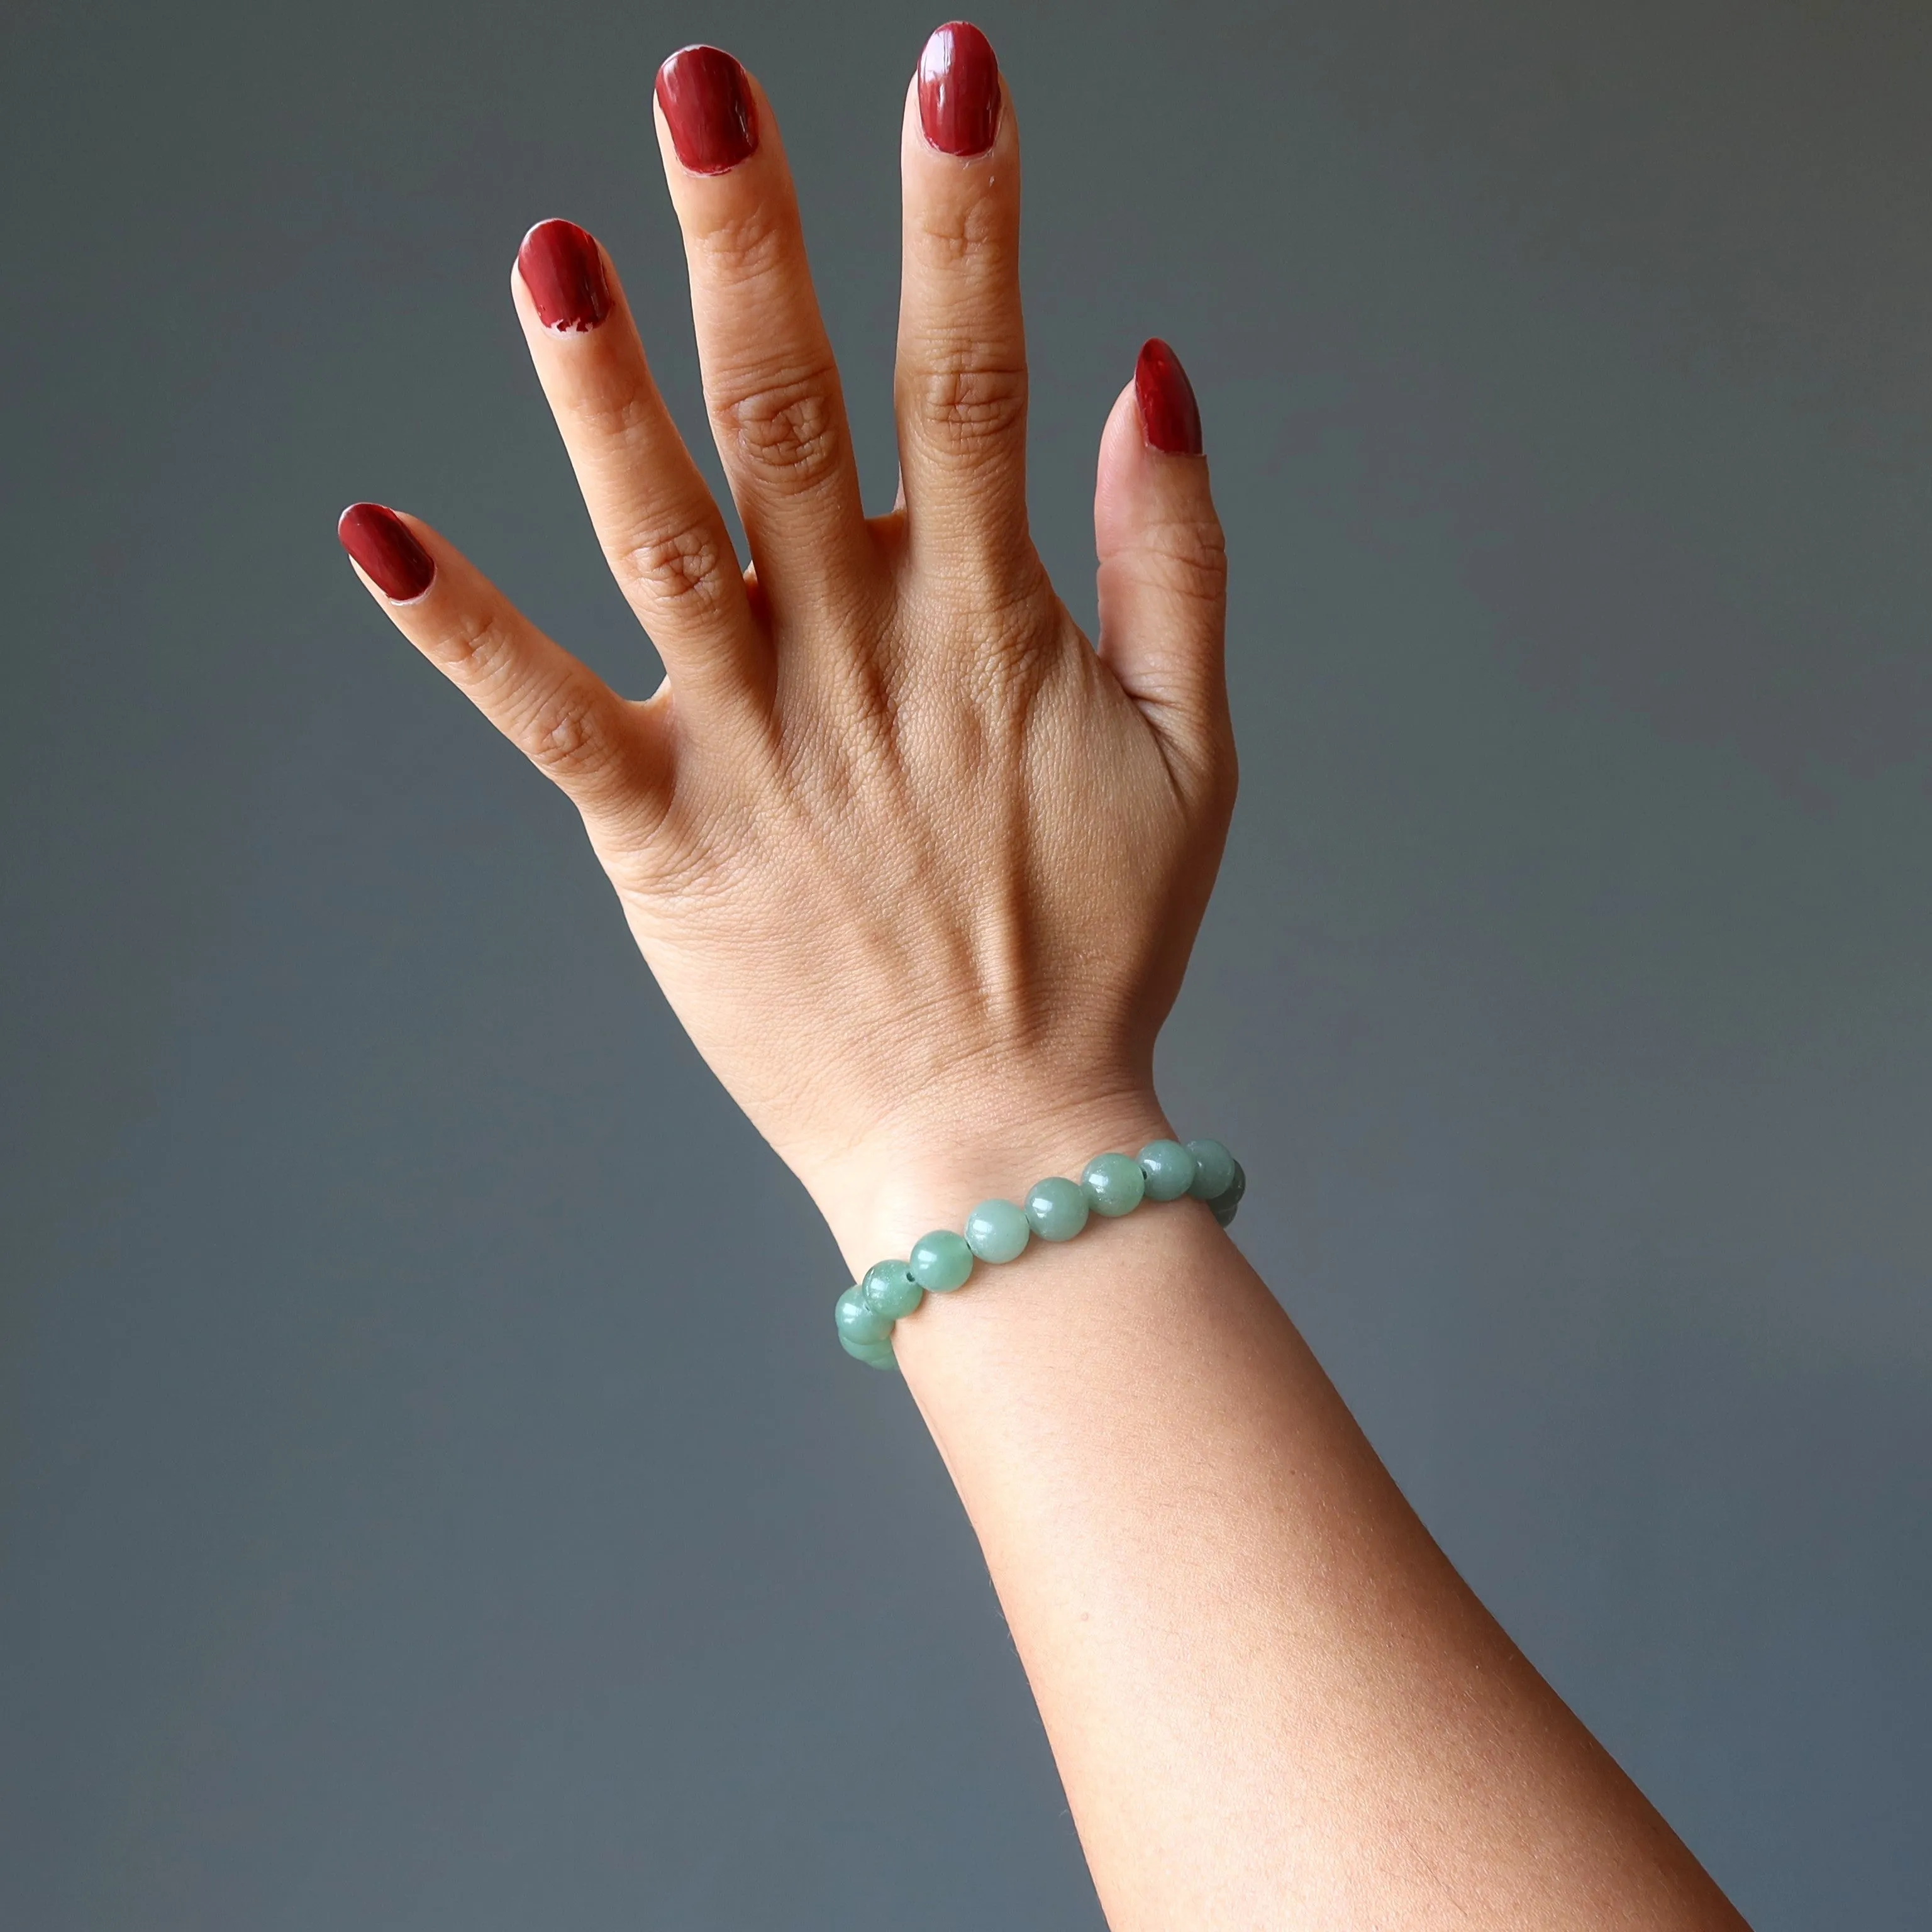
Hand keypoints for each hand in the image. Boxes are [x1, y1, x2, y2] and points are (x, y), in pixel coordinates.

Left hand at [337, 27, 1232, 1262]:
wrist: (1002, 1139)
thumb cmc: (1100, 948)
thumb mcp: (1193, 751)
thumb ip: (1180, 558)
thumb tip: (1152, 372)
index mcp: (990, 624)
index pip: (975, 378)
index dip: (964, 219)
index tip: (949, 76)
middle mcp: (860, 660)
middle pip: (797, 419)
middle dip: (751, 244)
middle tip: (699, 89)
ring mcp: (753, 745)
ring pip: (662, 539)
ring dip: (600, 392)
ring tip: (549, 251)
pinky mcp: (665, 836)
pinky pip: (547, 719)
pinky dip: (461, 628)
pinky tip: (373, 530)